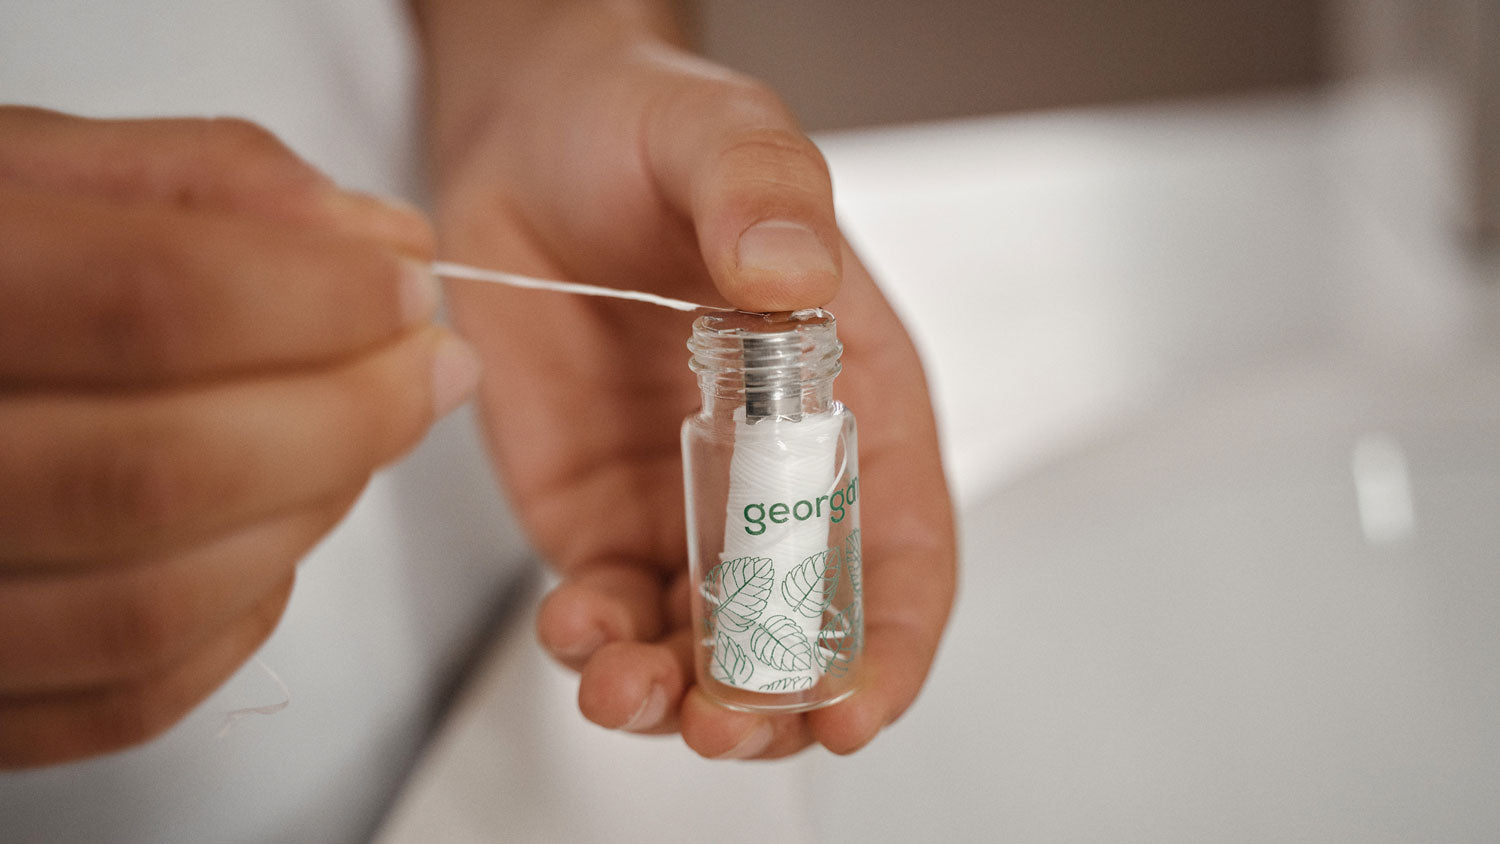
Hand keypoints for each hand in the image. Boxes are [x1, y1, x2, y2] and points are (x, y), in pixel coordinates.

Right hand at [0, 107, 477, 766]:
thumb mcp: (21, 170)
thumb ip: (196, 181)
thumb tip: (376, 239)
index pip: (152, 303)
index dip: (318, 298)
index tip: (407, 286)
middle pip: (167, 470)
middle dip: (346, 419)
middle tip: (427, 371)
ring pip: (155, 603)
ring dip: (307, 514)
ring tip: (354, 439)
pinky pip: (127, 694)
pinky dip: (240, 612)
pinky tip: (266, 531)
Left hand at [415, 3, 955, 757]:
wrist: (528, 138)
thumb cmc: (653, 131)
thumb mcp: (726, 138)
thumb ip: (764, 196)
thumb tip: (788, 273)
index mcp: (851, 398)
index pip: (902, 548)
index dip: (890, 643)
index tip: (855, 706)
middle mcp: (774, 472)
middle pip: (803, 626)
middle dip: (774, 699)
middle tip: (728, 723)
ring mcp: (682, 503)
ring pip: (701, 643)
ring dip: (675, 696)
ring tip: (633, 692)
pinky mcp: (593, 513)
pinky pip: (604, 606)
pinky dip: (593, 642)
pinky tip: (575, 630)